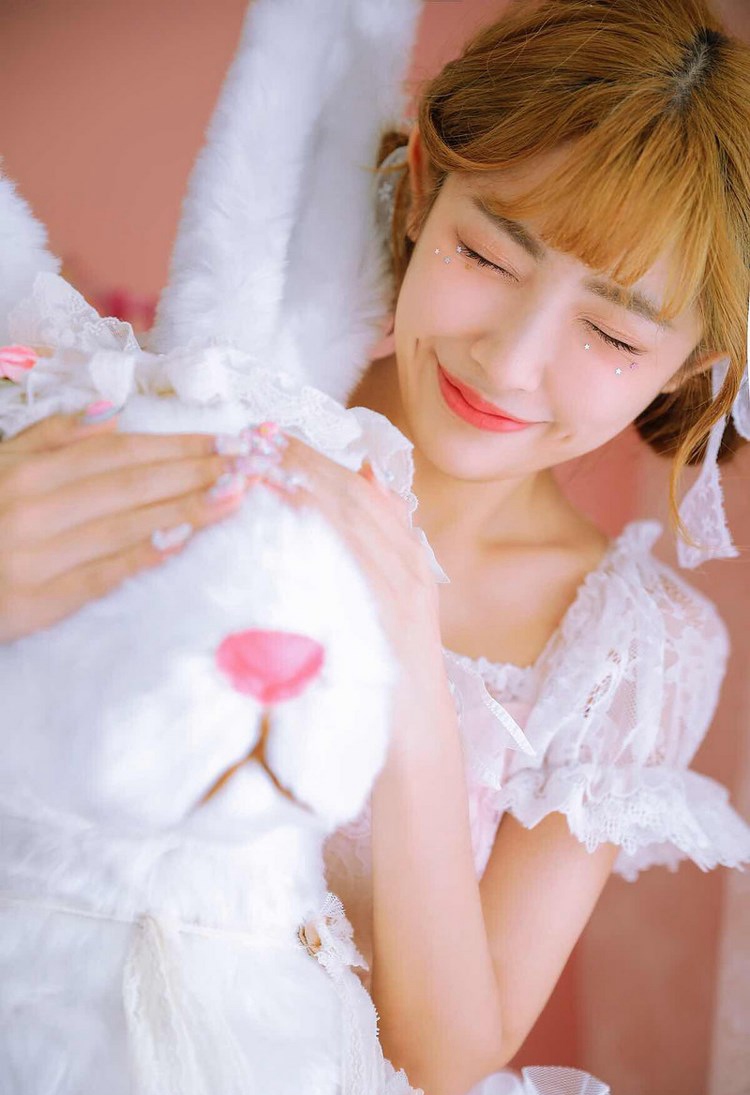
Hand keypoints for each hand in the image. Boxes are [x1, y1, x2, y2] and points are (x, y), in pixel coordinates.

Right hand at [0, 409, 249, 641]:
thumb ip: (46, 439)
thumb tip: (108, 409)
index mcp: (25, 472)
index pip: (117, 451)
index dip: (176, 443)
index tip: (227, 438)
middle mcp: (31, 508)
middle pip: (129, 482)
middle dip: (196, 469)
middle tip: (251, 461)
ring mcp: (34, 556)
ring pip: (124, 524)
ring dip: (187, 507)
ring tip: (237, 494)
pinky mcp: (36, 603)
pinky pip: (101, 575)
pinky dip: (144, 555)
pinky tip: (185, 540)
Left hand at [266, 433, 443, 670]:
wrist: (416, 734)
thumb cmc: (390, 668)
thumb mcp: (388, 602)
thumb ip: (379, 543)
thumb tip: (365, 475)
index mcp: (408, 554)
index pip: (362, 488)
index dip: (319, 457)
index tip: (275, 437)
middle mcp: (409, 564)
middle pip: (355, 494)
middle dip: (306, 460)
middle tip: (258, 436)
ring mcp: (402, 589)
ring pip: (353, 519)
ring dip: (306, 485)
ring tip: (262, 461)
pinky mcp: (388, 615)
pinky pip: (352, 560)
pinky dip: (322, 530)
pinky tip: (288, 511)